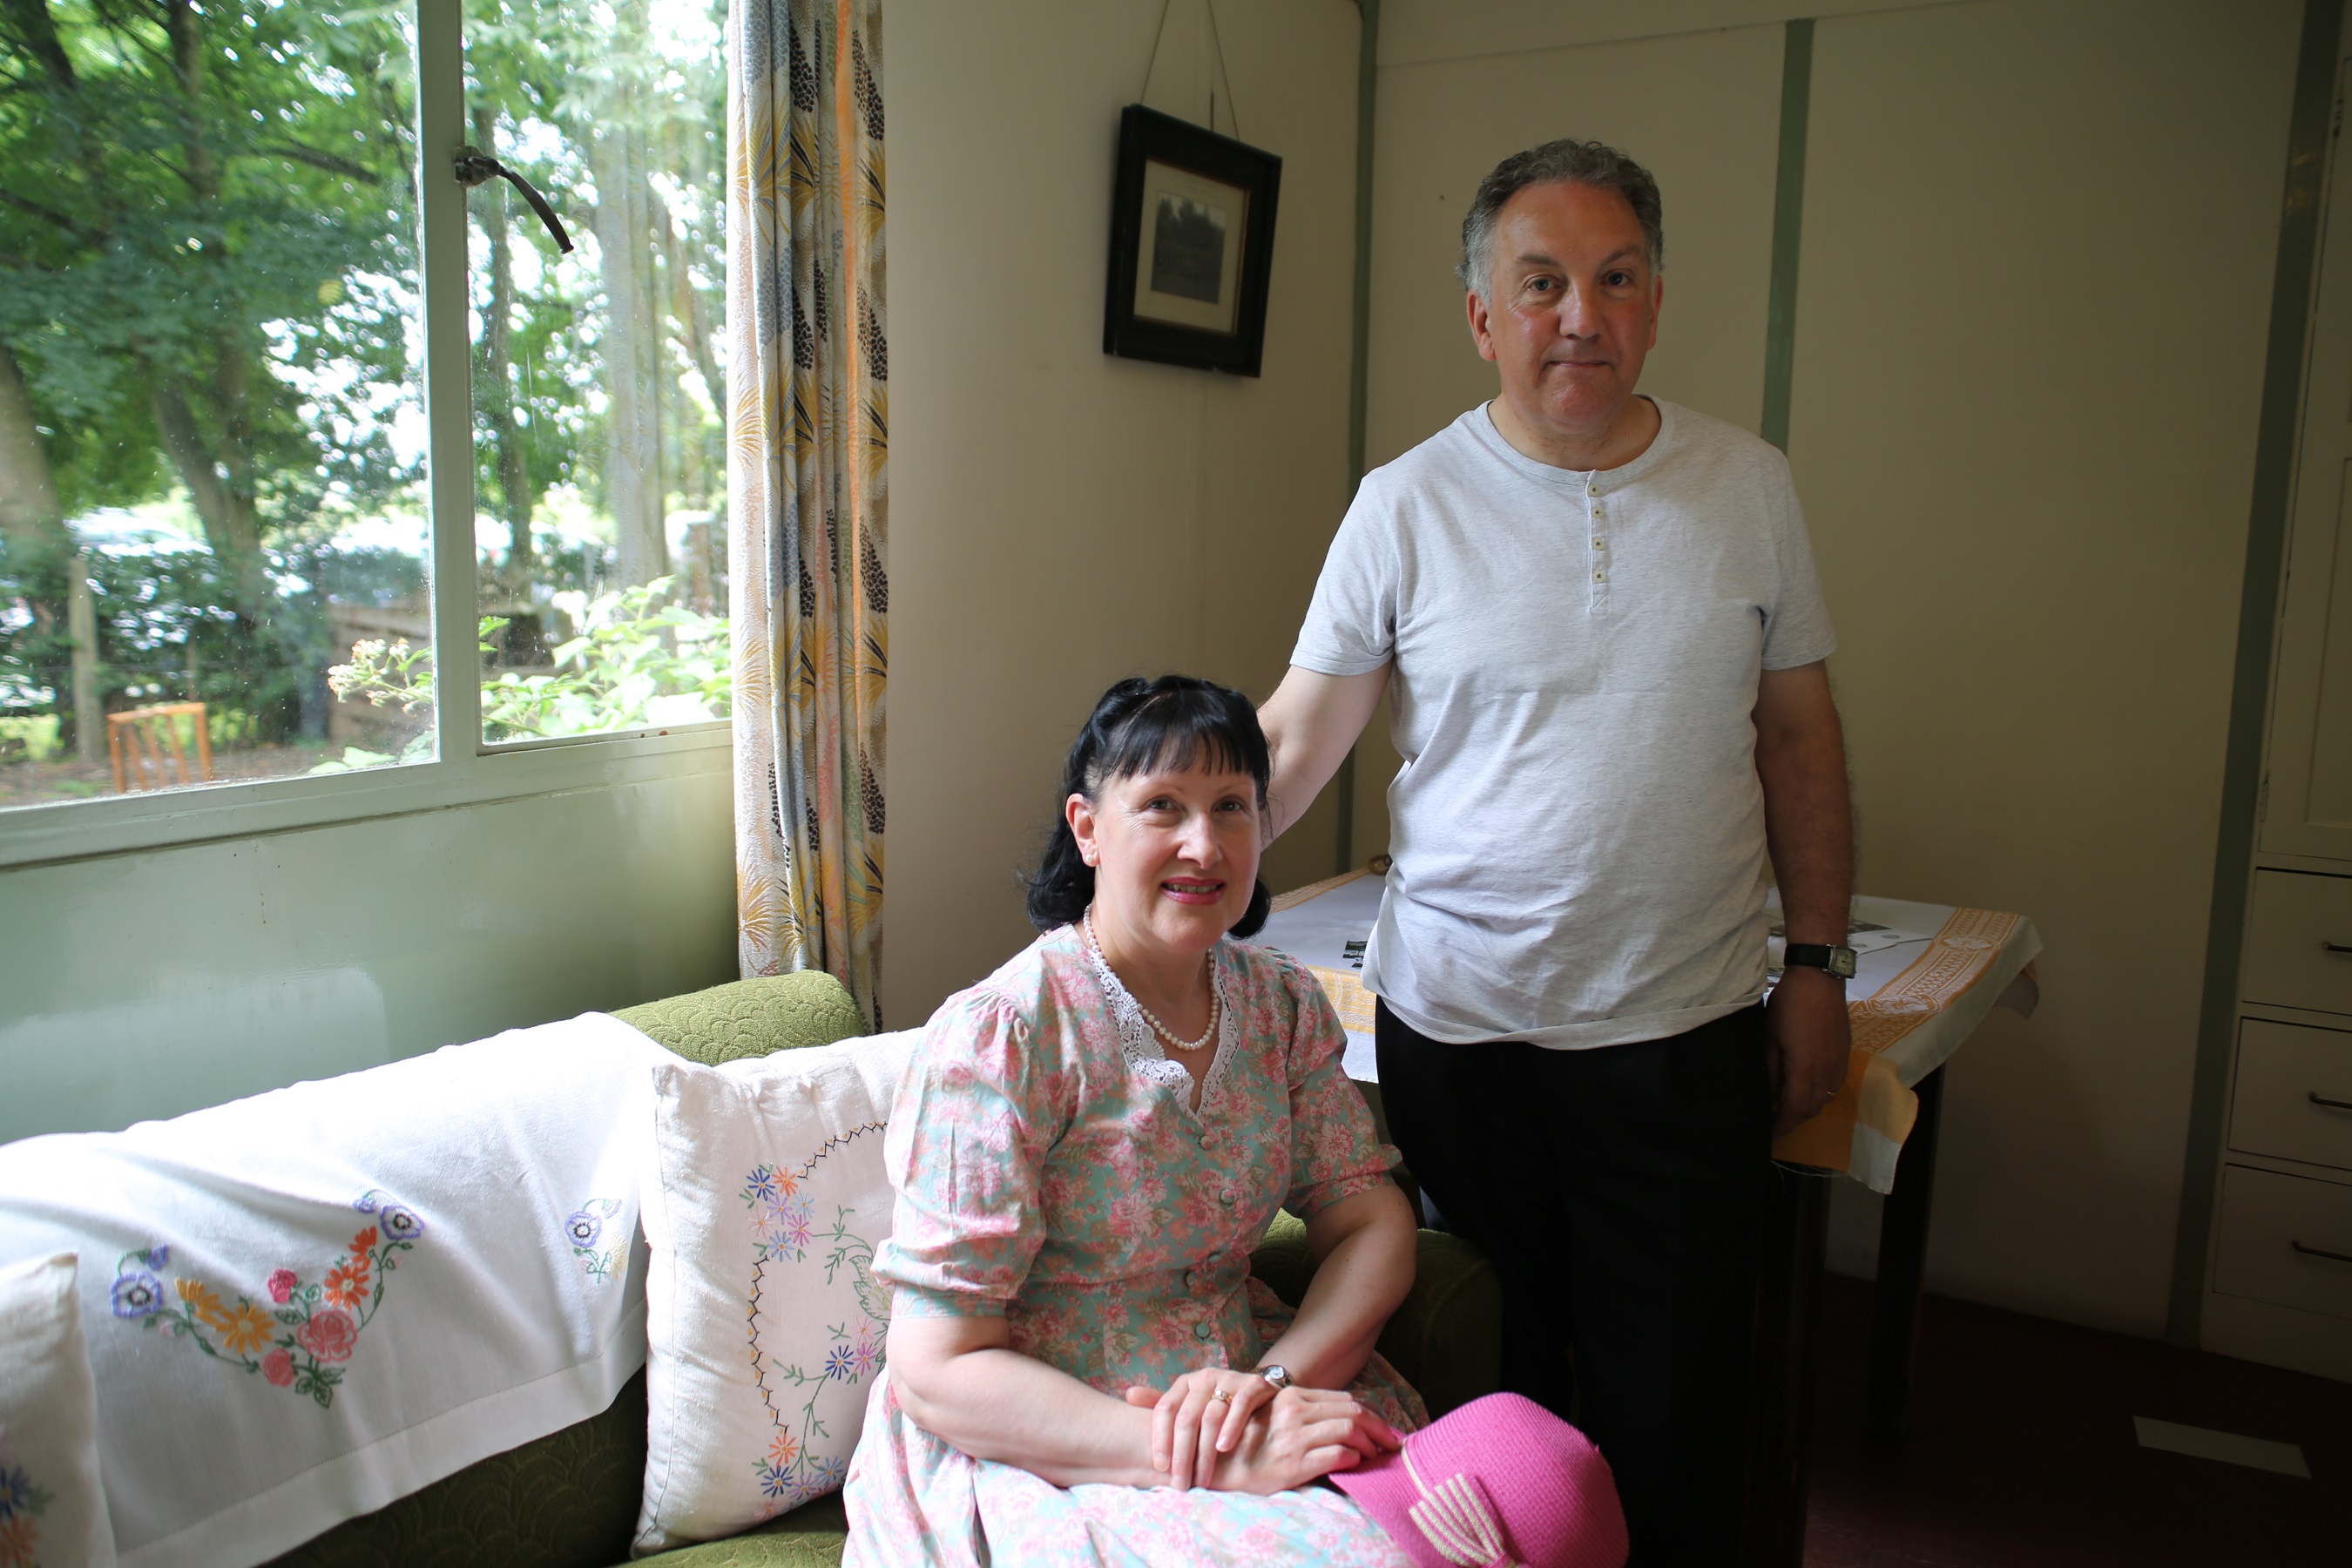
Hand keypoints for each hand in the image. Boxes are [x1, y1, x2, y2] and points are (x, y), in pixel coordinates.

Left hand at [1122, 1367, 1278, 1489]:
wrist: (1259, 1391)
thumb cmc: (1217, 1404)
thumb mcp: (1189, 1403)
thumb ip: (1162, 1404)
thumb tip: (1129, 1395)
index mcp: (1185, 1383)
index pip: (1165, 1409)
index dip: (1160, 1439)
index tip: (1160, 1467)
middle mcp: (1204, 1379)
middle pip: (1186, 1418)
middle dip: (1182, 1455)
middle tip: (1181, 1484)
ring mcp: (1229, 1380)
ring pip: (1211, 1417)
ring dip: (1205, 1451)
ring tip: (1202, 1478)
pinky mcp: (1253, 1386)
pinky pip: (1240, 1406)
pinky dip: (1232, 1428)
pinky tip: (1224, 1449)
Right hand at [1206, 1386, 1401, 1494]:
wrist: (1216, 1463)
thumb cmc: (1246, 1441)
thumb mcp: (1274, 1416)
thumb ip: (1303, 1412)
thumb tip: (1344, 1421)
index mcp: (1291, 1396)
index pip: (1343, 1399)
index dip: (1369, 1414)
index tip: (1381, 1428)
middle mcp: (1294, 1411)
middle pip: (1352, 1411)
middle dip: (1379, 1428)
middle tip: (1391, 1444)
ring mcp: (1295, 1436)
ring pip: (1349, 1429)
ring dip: (1369, 1444)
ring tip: (1373, 1455)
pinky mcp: (1294, 1462)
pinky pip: (1337, 1455)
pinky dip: (1353, 1459)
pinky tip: (1354, 1464)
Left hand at [1766, 965, 1851, 1136]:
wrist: (1819, 980)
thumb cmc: (1789, 1005)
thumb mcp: (1769, 1037)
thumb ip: (1770, 1070)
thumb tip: (1768, 1094)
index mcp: (1805, 1069)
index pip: (1795, 1110)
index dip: (1782, 1126)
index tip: (1771, 1132)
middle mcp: (1827, 1071)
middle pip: (1812, 1109)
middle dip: (1794, 1120)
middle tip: (1777, 1120)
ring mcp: (1839, 1063)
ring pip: (1825, 1099)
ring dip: (1808, 1108)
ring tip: (1790, 1106)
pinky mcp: (1845, 1054)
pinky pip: (1835, 1085)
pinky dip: (1821, 1094)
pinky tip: (1808, 1087)